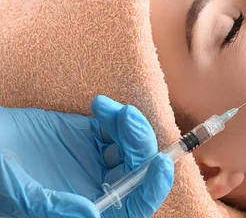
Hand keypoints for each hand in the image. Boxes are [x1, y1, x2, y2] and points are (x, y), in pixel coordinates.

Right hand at [0, 96, 173, 217]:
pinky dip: (115, 114)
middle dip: (141, 144)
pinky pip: (115, 127)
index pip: (134, 207)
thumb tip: (92, 215)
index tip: (161, 163)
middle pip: (138, 171)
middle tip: (128, 118)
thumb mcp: (18, 193)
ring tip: (114, 109)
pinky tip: (98, 104)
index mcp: (87, 209)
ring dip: (131, 126)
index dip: (152, 189)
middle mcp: (97, 187)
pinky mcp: (90, 136)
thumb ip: (53, 205)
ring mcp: (96, 161)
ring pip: (132, 146)